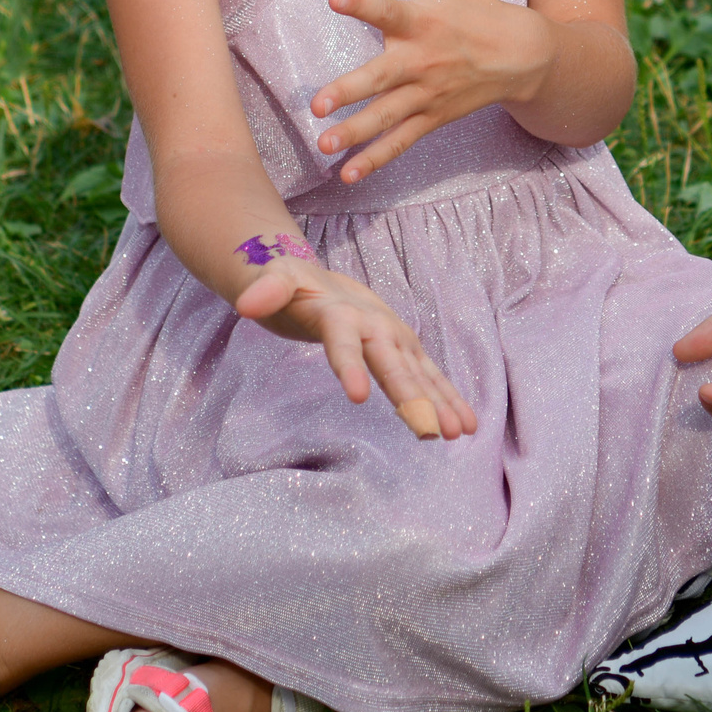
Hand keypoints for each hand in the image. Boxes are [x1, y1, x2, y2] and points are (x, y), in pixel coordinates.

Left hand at [234, 259, 477, 439]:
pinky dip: (448, 399)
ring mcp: (397, 340)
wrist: (319, 278)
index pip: (344, 343)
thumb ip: (264, 291)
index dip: (349, 367)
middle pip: (394, 366)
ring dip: (440, 404)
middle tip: (431, 431)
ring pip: (420, 375)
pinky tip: (465, 426)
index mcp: (343, 314)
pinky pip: (430, 378)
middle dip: (415, 399)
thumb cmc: (291, 284)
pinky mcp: (407, 352)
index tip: (357, 397)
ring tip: (457, 434)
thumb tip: (246, 304)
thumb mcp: (272, 281)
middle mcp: (377, 327)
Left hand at [312, 0, 555, 182]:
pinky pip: (401, 141)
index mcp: (421, 19)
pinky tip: (349, 175)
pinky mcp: (432, 117)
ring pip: (387, 117)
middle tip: (319, 104)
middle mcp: (421, 59)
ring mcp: (426, 93)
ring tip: (325, 145)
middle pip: (381, 78)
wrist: (523, 55)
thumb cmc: (477, 8)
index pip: (387, 9)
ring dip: (355, 133)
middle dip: (350, 91)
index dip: (362, 4)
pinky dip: (376, 159)